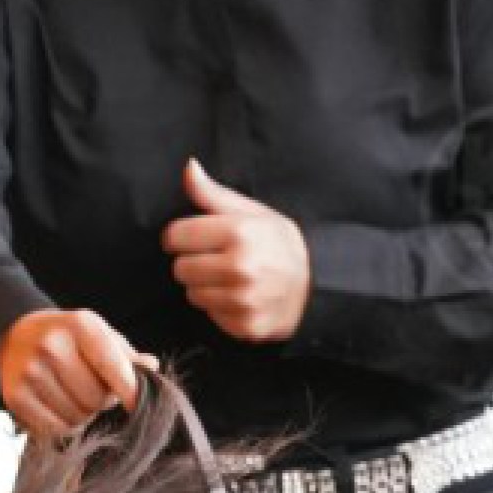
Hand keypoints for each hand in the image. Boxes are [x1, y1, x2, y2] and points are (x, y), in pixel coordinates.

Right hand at [0, 307, 155, 438]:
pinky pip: (57, 428)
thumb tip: (151, 368)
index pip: (111, 365)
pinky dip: (65, 425)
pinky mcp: (15, 397)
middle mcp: (51, 346)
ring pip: (78, 417)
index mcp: (79, 325)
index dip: (129, 390)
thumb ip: (125, 354)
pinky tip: (60, 407)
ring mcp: (31, 373)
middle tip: (92, 389)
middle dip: (101, 401)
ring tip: (74, 396)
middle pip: (96, 398)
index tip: (137, 405)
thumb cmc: (66, 338)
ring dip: (84, 415)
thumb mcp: (97, 333)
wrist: (15, 336)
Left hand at [161, 156, 311, 342]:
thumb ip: (213, 194)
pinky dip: (220, 308)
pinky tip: (239, 297)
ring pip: (192, 294)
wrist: (316, 287)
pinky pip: (210, 315)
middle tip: (217, 259)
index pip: (176, 235)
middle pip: (180, 268)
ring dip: (204, 287)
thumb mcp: (252, 212)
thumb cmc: (279, 245)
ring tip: (230, 278)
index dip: (181, 236)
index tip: (192, 238)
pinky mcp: (244, 325)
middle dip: (193, 262)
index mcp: (239, 233)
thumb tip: (188, 167)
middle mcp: (240, 267)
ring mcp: (243, 300)